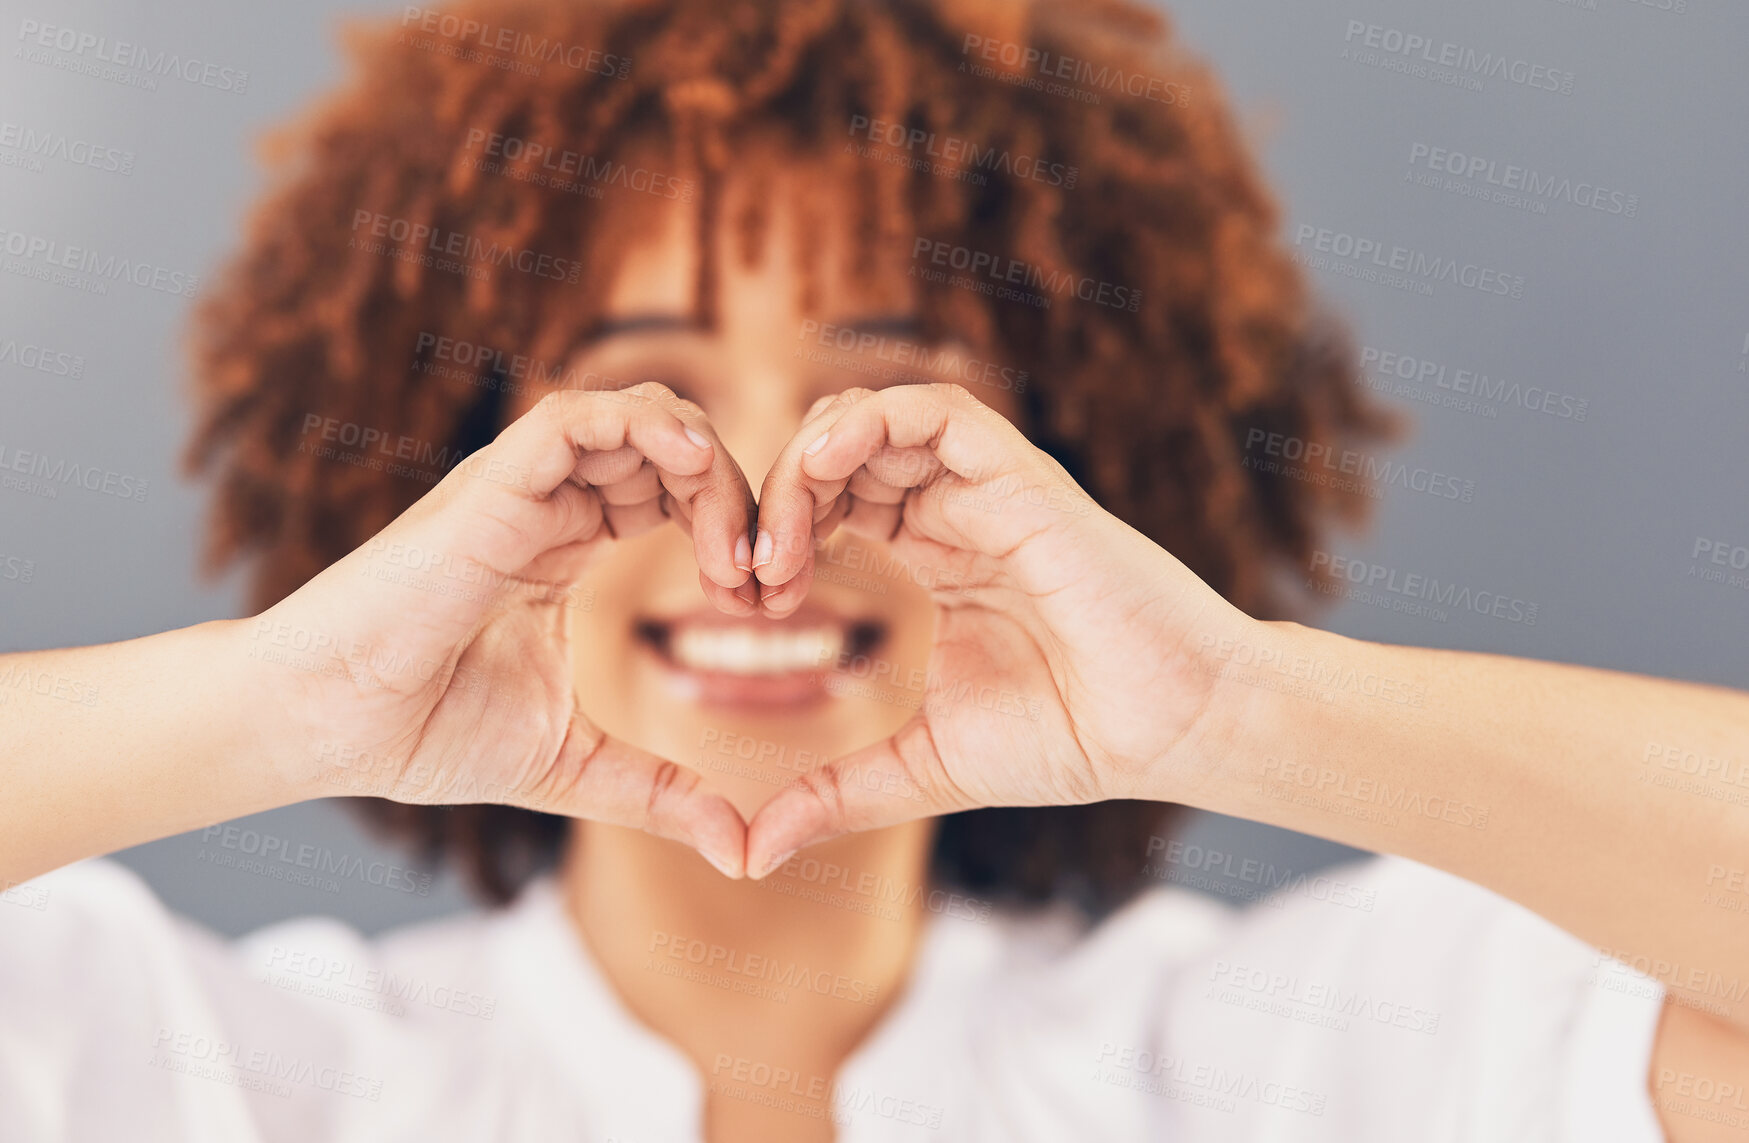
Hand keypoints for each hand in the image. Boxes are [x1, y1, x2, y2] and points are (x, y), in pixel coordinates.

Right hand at [238, 385, 758, 875]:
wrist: (326, 728)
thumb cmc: (422, 732)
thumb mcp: (572, 764)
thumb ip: (658, 792)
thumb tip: (739, 851)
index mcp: (566, 544)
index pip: (674, 490)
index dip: (735, 529)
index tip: (764, 604)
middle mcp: (549, 502)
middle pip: (675, 445)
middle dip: (740, 498)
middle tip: (765, 583)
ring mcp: (521, 488)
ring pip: (641, 415)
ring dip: (710, 468)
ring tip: (734, 555)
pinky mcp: (493, 486)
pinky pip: (581, 415)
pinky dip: (650, 430)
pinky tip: (694, 478)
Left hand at [743, 383, 1254, 875]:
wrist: (1171, 733)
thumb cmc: (1071, 740)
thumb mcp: (922, 767)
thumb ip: (835, 794)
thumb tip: (750, 853)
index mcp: (936, 561)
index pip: (832, 506)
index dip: (776, 536)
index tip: (745, 602)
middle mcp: (957, 515)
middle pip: (842, 456)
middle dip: (779, 497)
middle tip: (749, 572)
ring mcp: (989, 492)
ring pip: (878, 419)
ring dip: (809, 459)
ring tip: (781, 533)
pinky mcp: (1022, 480)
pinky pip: (938, 412)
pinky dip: (871, 419)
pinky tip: (825, 465)